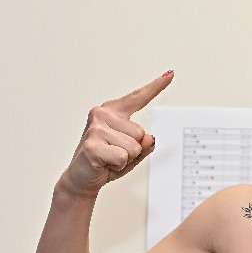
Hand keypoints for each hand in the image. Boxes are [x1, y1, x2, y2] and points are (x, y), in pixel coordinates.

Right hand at [59, 71, 173, 197]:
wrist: (81, 178)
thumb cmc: (105, 162)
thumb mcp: (132, 153)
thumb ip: (145, 144)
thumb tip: (149, 137)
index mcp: (112, 111)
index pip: (138, 98)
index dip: (155, 86)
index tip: (170, 74)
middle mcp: (102, 114)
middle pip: (141, 133)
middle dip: (133, 151)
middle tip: (114, 154)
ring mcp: (96, 128)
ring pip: (134, 147)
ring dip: (125, 159)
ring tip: (109, 159)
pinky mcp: (93, 144)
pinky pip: (123, 157)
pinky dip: (118, 166)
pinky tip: (104, 164)